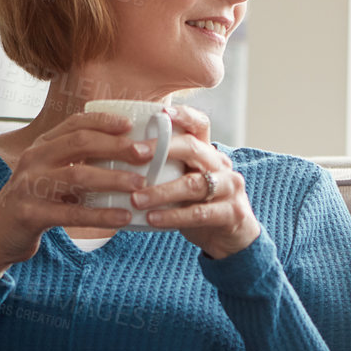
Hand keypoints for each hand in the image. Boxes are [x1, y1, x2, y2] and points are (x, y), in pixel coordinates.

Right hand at [0, 112, 146, 274]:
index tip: (131, 124)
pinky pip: (72, 213)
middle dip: (116, 146)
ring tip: (141, 184)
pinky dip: (101, 215)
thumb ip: (78, 163)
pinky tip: (124, 218)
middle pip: (79, 143)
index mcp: (42, 146)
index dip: (104, 121)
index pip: (75, 123)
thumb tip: (126, 156)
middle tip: (146, 153)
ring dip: (113, 179)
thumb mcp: (51, 175)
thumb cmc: (35, 201)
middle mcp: (34, 160)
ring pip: (77, 175)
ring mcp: (30, 185)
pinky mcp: (31, 214)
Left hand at [132, 103, 261, 259]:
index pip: (200, 124)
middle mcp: (221, 165)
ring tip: (136, 199)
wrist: (231, 237)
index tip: (161, 112)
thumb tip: (118, 159)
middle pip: (194, 148)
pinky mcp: (231, 213)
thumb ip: (164, 169)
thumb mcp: (184, 182)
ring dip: (161, 191)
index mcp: (208, 153)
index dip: (183, 116)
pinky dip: (173, 216)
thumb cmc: (199, 206)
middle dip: (162, 149)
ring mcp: (230, 188)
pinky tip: (152, 219)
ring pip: (194, 184)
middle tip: (134, 153)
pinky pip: (199, 213)